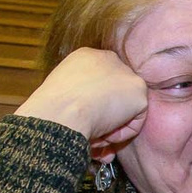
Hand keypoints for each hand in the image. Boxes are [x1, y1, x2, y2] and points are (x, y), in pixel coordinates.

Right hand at [17, 48, 149, 155]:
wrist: (61, 112)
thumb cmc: (52, 109)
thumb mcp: (62, 94)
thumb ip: (80, 96)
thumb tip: (91, 116)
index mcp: (85, 57)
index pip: (99, 84)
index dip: (93, 107)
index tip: (84, 121)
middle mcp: (108, 58)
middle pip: (114, 96)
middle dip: (106, 119)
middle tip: (92, 134)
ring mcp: (126, 73)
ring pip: (124, 110)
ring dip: (111, 128)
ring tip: (93, 133)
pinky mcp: (139, 89)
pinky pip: (135, 122)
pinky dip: (121, 135)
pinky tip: (104, 131)